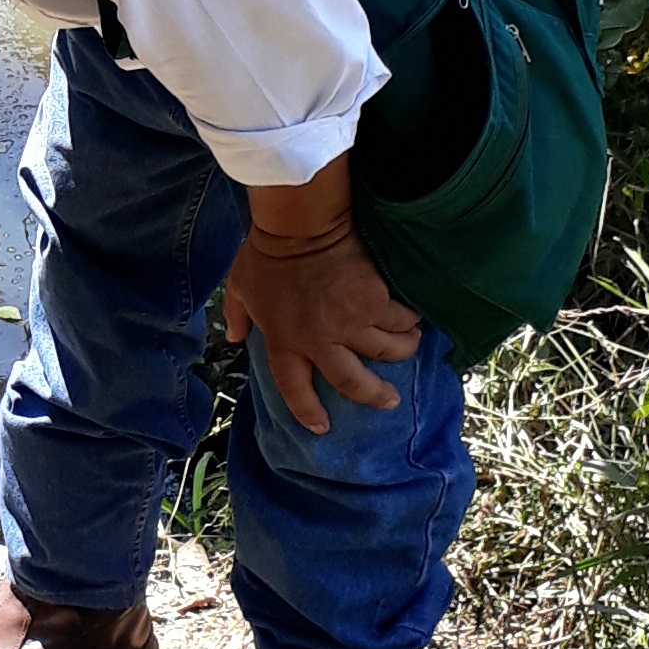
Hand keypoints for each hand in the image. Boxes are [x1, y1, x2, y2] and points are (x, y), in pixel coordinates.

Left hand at [223, 223, 421, 436]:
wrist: (300, 222)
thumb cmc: (265, 253)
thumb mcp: (239, 287)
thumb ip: (237, 315)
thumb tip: (234, 336)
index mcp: (284, 341)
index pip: (295, 388)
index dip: (308, 411)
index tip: (322, 427)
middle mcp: (321, 339)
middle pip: (354, 382)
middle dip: (375, 396)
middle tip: (389, 401)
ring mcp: (353, 320)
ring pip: (388, 349)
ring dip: (401, 349)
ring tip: (407, 345)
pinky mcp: (377, 298)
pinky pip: (402, 317)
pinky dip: (410, 318)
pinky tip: (414, 316)